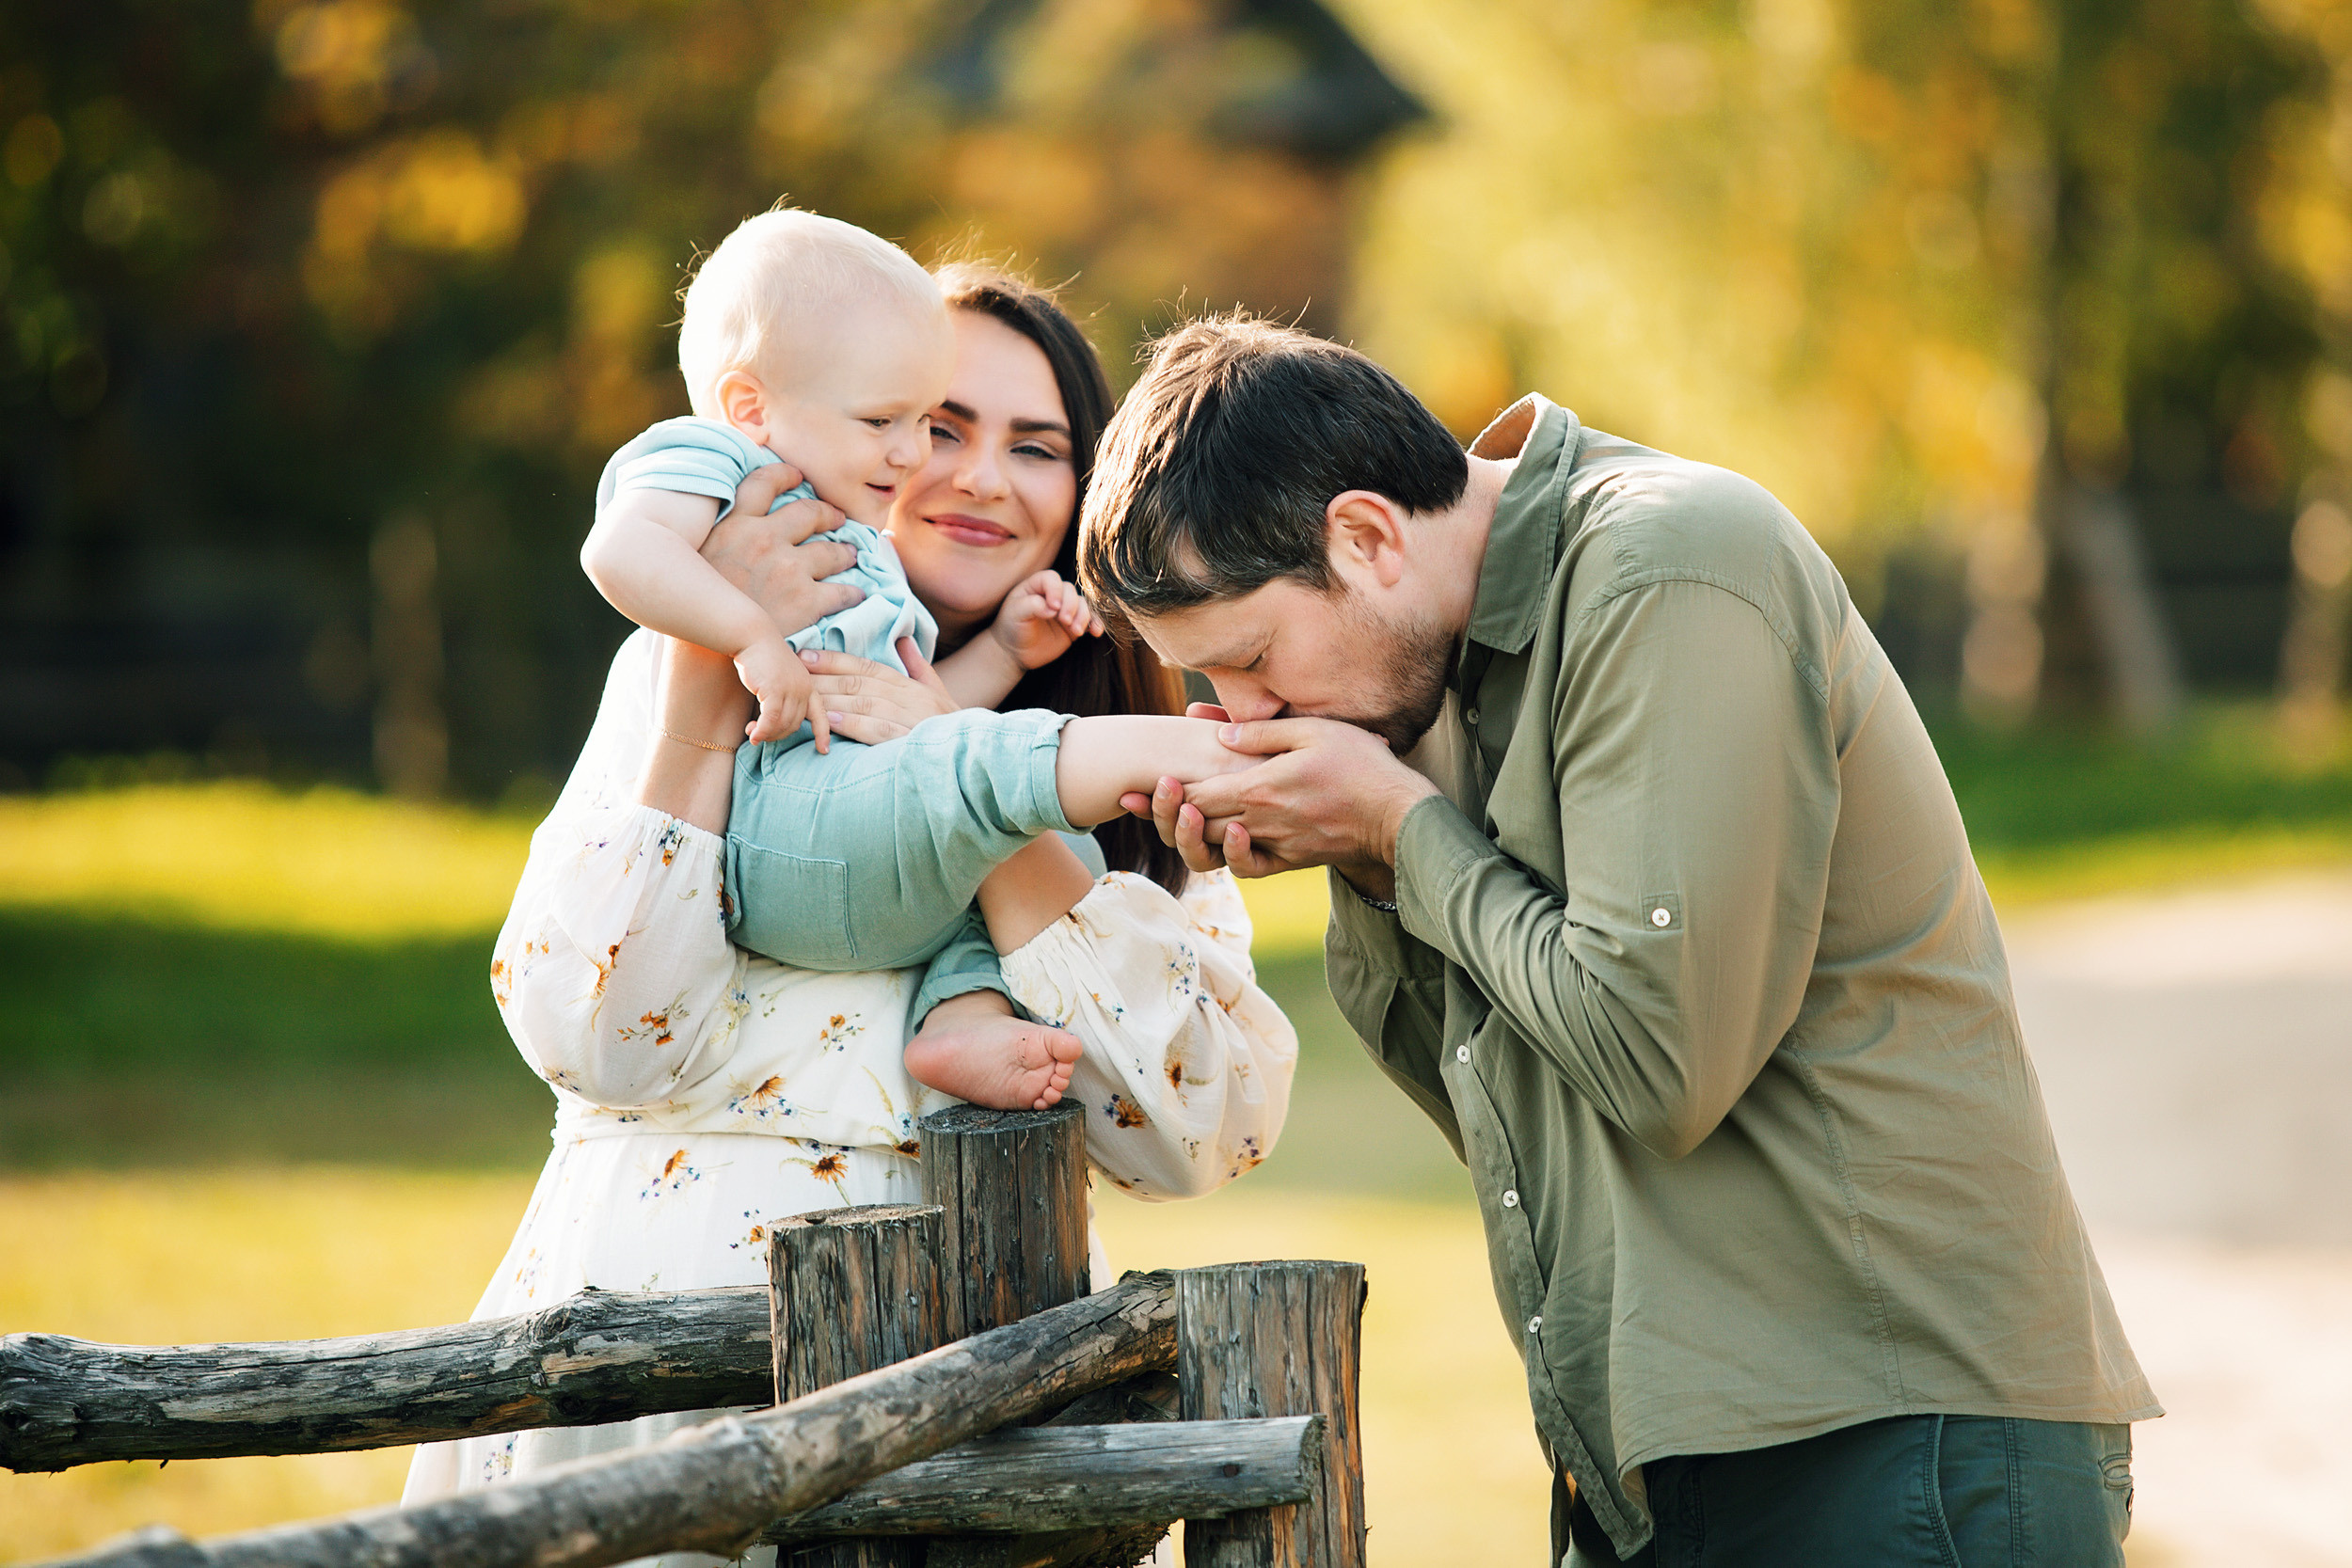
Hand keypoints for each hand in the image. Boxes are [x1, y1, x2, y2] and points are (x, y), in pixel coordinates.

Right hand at [702, 465, 861, 637]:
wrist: (702, 652)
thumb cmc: (692, 609)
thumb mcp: (692, 559)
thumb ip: (716, 537)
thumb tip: (726, 529)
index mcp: (733, 524)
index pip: (763, 483)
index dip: (784, 475)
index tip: (797, 476)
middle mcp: (764, 538)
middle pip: (808, 513)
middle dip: (827, 514)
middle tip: (837, 519)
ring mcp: (788, 569)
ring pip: (830, 551)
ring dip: (845, 552)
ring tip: (851, 554)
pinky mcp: (806, 601)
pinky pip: (841, 591)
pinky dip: (852, 593)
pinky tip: (856, 594)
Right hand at [735, 634, 829, 750]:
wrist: (752, 637)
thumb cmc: (762, 658)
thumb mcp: (779, 679)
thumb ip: (782, 698)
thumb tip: (772, 724)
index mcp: (810, 686)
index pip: (821, 715)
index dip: (823, 734)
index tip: (824, 750)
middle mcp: (804, 689)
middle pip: (795, 725)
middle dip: (776, 735)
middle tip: (760, 735)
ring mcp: (792, 689)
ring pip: (783, 725)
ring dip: (766, 734)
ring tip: (752, 734)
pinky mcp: (775, 690)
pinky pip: (771, 720)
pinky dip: (761, 731)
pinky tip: (752, 734)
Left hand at [801, 637, 958, 744]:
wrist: (976, 758)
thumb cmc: (953, 729)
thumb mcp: (939, 695)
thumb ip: (919, 668)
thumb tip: (904, 640)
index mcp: (914, 687)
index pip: (869, 667)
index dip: (836, 660)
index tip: (807, 655)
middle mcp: (913, 699)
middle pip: (861, 683)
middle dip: (825, 677)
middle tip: (795, 674)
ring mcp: (913, 721)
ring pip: (866, 704)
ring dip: (833, 699)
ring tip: (805, 696)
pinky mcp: (911, 744)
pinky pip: (880, 731)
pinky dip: (855, 725)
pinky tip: (832, 722)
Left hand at [989, 569, 1103, 671]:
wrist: (1015, 652)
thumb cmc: (1011, 628)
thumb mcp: (1015, 614)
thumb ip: (1031, 606)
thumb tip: (1052, 608)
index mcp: (1036, 586)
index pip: (1051, 578)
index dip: (1056, 590)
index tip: (1053, 608)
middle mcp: (1052, 595)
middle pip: (1070, 590)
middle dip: (1070, 605)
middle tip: (1064, 621)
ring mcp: (1064, 609)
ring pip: (1082, 604)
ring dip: (1083, 616)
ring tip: (1076, 631)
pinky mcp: (1073, 624)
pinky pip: (1089, 620)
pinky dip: (1095, 624)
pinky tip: (1095, 632)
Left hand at [1127, 717, 1436, 886]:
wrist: (1399, 815)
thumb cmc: (1360, 763)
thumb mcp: (1311, 731)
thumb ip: (1259, 732)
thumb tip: (1214, 732)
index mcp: (1260, 789)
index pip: (1198, 792)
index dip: (1165, 790)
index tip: (1138, 783)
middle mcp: (1261, 822)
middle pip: (1198, 822)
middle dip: (1164, 811)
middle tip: (1135, 799)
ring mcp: (1276, 845)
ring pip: (1215, 847)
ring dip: (1188, 833)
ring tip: (1172, 816)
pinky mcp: (1292, 862)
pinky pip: (1248, 867)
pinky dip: (1226, 856)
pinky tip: (1219, 838)